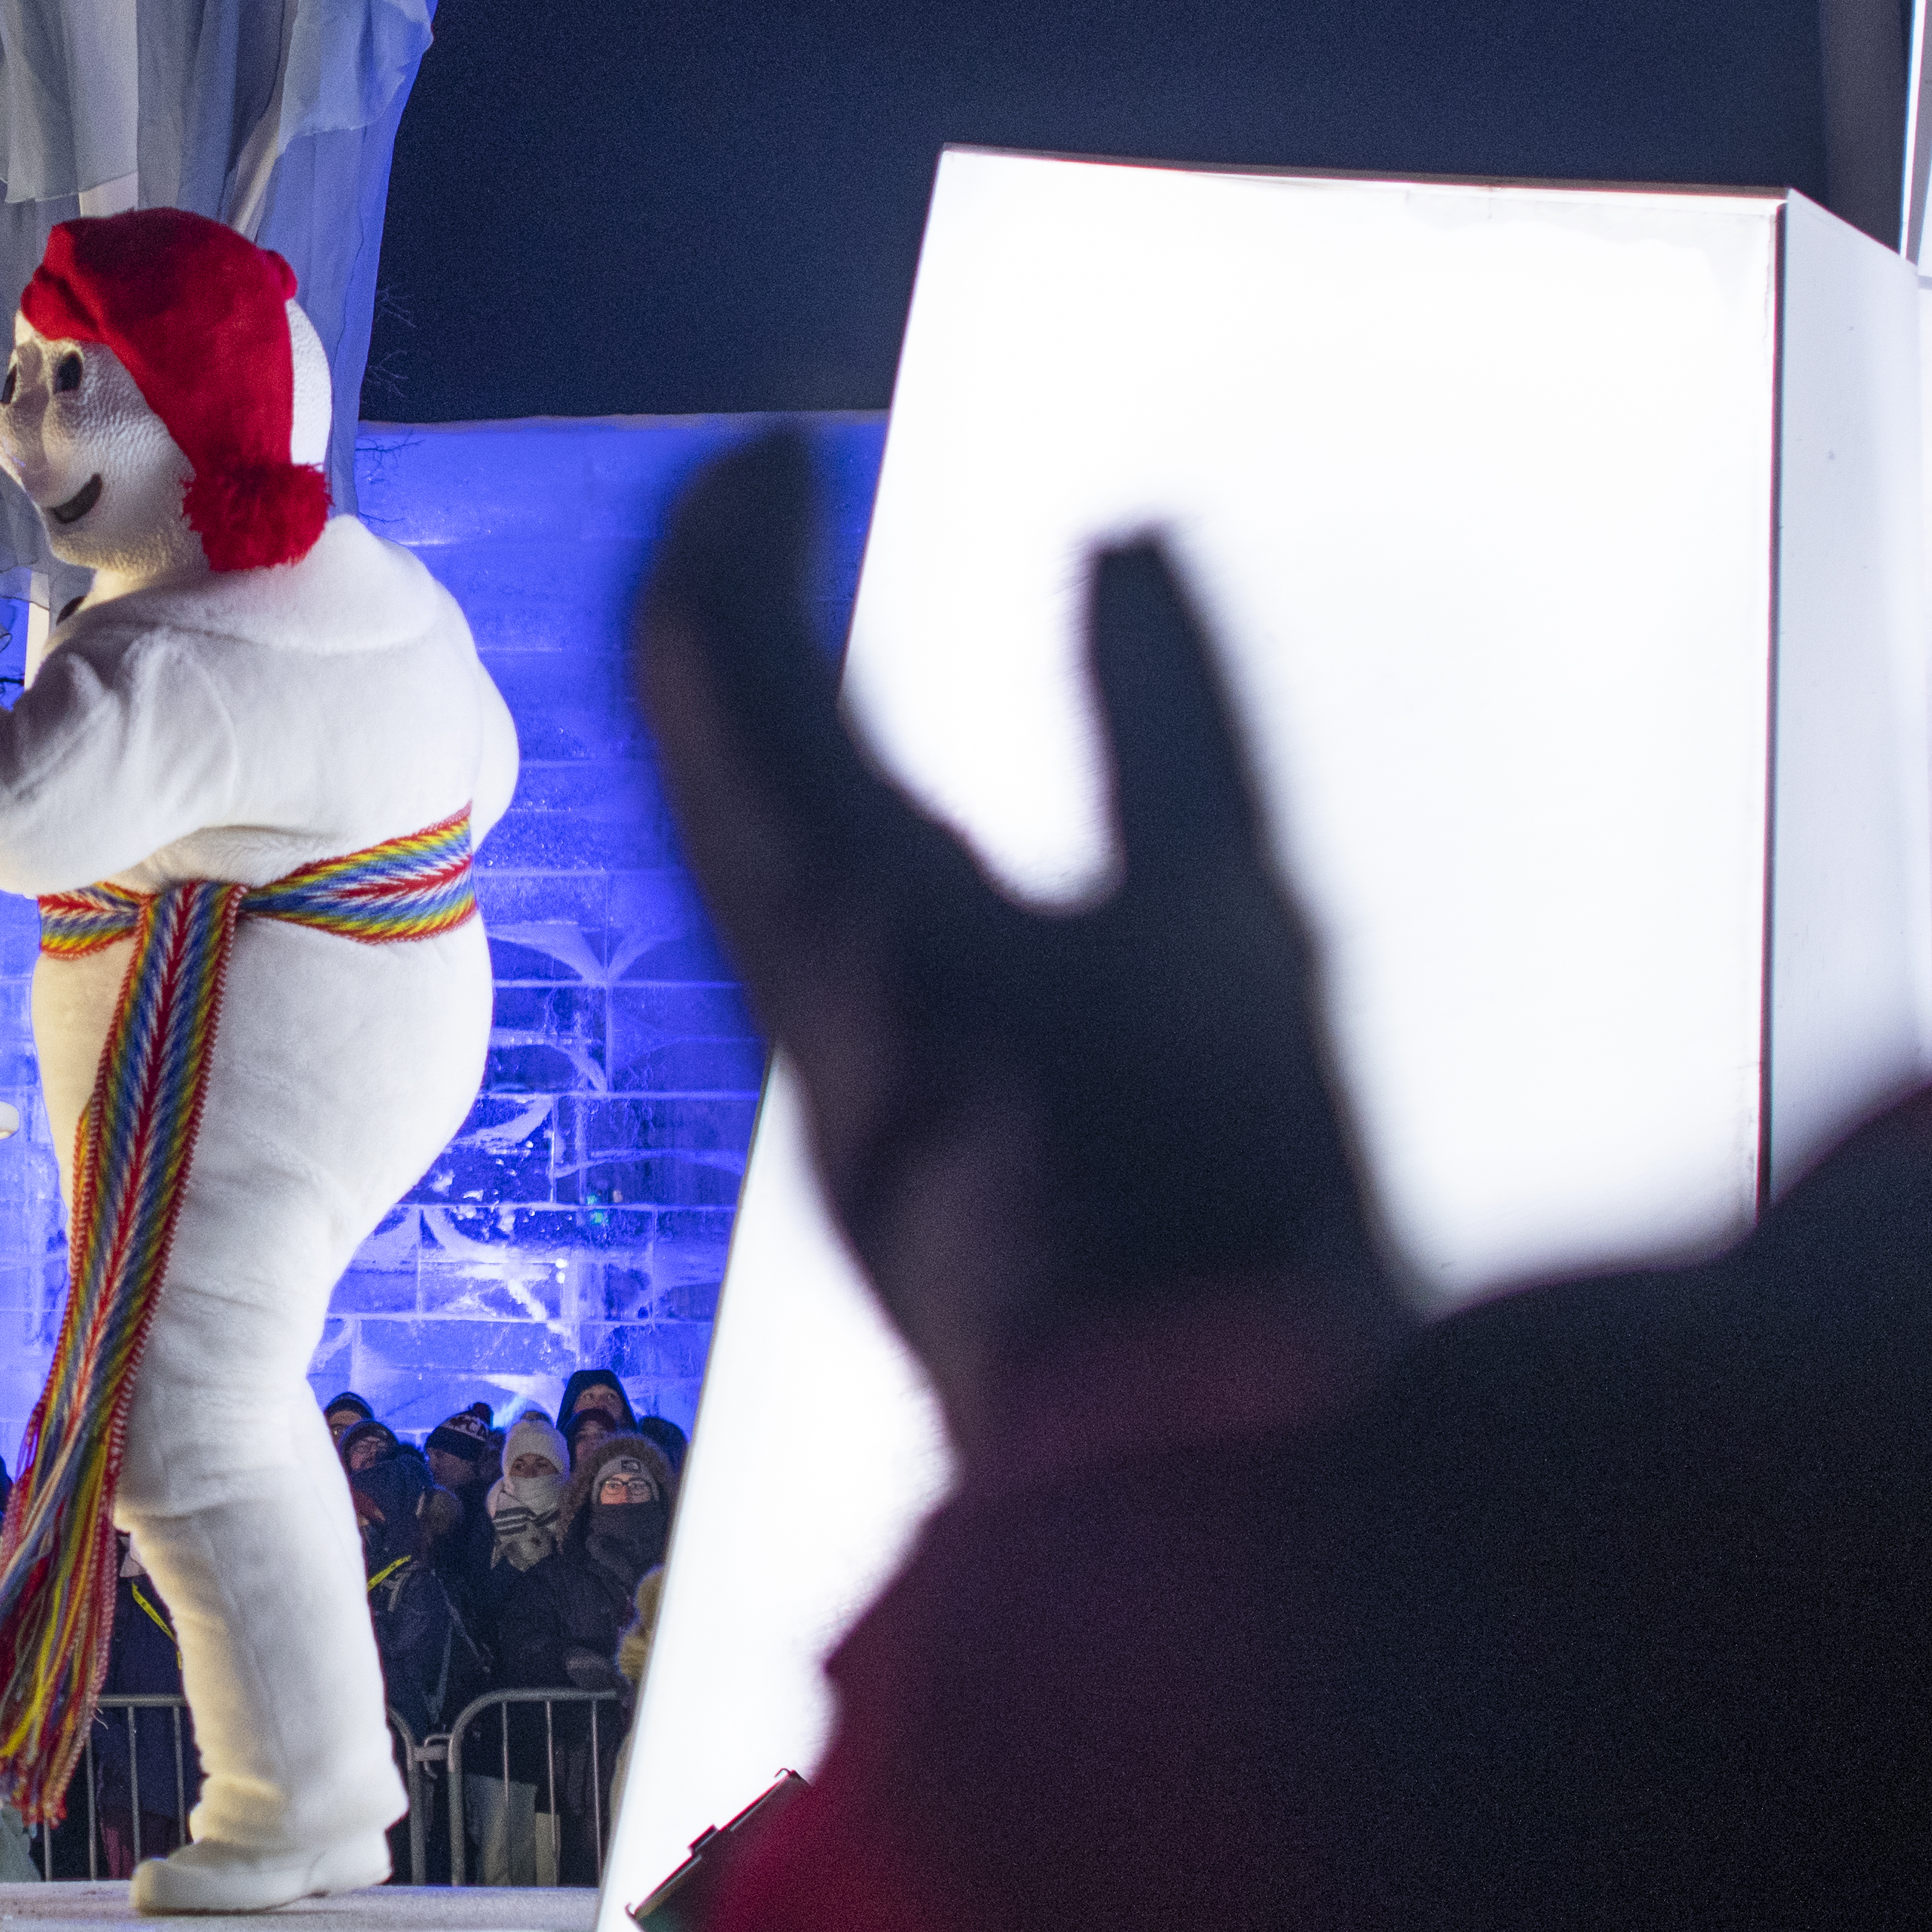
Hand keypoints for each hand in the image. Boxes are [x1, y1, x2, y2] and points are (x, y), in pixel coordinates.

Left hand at [633, 433, 1391, 1445]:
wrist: (1181, 1480)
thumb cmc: (1220, 1202)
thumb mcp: (1239, 925)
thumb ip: (1171, 721)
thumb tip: (1119, 540)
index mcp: (857, 909)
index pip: (712, 662)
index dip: (726, 531)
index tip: (767, 451)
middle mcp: (798, 991)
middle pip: (692, 749)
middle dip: (726, 604)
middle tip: (769, 508)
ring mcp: (823, 1080)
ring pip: (726, 850)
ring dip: (751, 718)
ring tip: (805, 632)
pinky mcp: (866, 1149)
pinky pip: (779, 934)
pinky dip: (797, 822)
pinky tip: (881, 832)